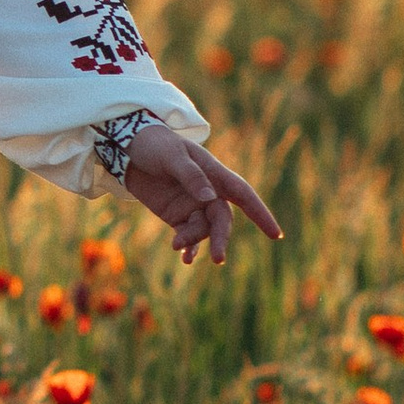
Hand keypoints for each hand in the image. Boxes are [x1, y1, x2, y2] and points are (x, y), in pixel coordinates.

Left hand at [118, 124, 282, 266]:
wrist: (127, 149)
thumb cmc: (155, 145)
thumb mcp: (172, 156)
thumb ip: (191, 176)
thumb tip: (210, 198)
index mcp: (214, 173)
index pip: (243, 195)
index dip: (260, 213)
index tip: (275, 234)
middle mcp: (208, 192)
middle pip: (222, 219)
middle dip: (221, 238)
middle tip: (218, 258)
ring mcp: (193, 205)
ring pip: (203, 229)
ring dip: (194, 240)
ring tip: (177, 245)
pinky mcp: (176, 215)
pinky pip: (188, 235)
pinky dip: (188, 247)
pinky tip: (185, 258)